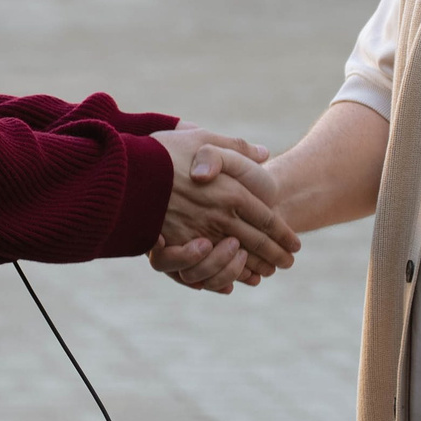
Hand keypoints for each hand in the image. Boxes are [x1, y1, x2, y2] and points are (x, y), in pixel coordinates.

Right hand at [151, 128, 297, 281]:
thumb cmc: (165, 153)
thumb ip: (235, 147)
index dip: (283, 234)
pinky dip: (223, 277)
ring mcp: (199, 235)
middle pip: (257, 243)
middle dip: (275, 254)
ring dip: (253, 268)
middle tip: (288, 263)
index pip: (267, 219)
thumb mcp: (203, 139)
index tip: (295, 244)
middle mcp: (219, 217)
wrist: (125, 171)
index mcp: (231, 192)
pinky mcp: (178, 248)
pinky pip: (209, 268)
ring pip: (236, 259)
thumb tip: (264, 153)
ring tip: (265, 273)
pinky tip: (232, 282)